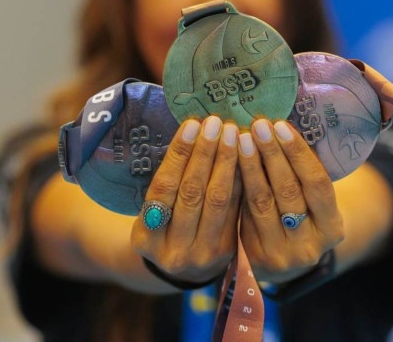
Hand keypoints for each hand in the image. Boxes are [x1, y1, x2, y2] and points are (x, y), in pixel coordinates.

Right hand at [131, 116, 241, 284]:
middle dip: (205, 153)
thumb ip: (168, 183)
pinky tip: (246, 154)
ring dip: (226, 162)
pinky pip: (236, 208)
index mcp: (146, 238)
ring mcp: (203, 254)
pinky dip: (240, 178)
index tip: (192, 124)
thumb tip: (193, 130)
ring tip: (232, 132)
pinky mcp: (228, 251)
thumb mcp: (153, 213)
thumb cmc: (166, 227)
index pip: (163, 188)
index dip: (179, 155)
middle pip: (192, 193)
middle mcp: (174, 251)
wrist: (185, 270)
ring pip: (217, 200)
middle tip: (216, 122)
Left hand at [238, 119, 344, 283]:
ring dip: (250, 166)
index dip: (298, 153)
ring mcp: (281, 256)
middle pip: (288, 191)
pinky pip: (242, 213)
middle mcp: (309, 246)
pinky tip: (227, 161)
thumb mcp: (311, 204)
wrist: (283, 265)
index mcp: (332, 228)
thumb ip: (300, 176)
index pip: (317, 183)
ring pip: (262, 202)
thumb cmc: (298, 219)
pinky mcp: (254, 257)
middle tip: (258, 125)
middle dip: (272, 154)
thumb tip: (278, 126)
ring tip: (241, 138)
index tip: (281, 125)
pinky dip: (236, 184)